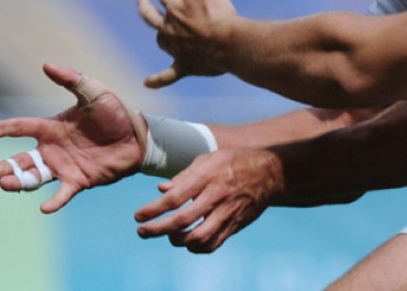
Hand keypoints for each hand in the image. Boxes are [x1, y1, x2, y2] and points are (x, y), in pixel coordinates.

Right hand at [0, 63, 146, 212]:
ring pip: (35, 177)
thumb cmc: (115, 113)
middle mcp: (53, 149)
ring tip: (5, 184)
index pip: (23, 127)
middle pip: (23, 160)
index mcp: (53, 127)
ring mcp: (64, 166)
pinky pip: (63, 193)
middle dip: (7, 166)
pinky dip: (54, 201)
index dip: (4, 129)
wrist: (138, 137)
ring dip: (19, 182)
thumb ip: (72, 80)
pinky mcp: (79, 181)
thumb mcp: (94, 92)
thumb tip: (46, 65)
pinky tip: (45, 208)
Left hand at [133, 148, 282, 252]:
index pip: (175, 197)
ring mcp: (227, 213)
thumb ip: (184, 175)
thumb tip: (161, 189)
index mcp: (207, 176)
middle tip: (142, 232)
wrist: (269, 173)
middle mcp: (216, 196)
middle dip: (158, 229)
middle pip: (182, 220)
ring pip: (198, 237)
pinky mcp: (235, 225)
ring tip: (169, 235)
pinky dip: (196, 247)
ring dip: (177, 240)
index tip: (138, 216)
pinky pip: (213, 244)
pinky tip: (188, 241)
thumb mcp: (208, 159)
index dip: (154, 209)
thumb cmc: (233, 162)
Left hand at [137, 0, 237, 88]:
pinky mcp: (184, 65)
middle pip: (150, 16)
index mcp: (174, 8)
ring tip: (159, 32)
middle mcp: (170, 28)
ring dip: (159, 35)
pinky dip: (157, 80)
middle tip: (141, 1)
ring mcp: (175, 48)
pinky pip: (168, 75)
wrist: (229, 43)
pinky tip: (147, 83)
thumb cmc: (220, 14)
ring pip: (160, 40)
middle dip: (145, 7)